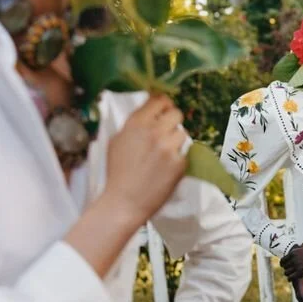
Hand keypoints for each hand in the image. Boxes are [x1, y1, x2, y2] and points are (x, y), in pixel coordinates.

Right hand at [103, 94, 187, 227]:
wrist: (124, 201)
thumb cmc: (117, 172)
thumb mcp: (117, 141)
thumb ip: (134, 125)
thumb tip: (148, 113)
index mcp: (136, 123)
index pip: (159, 100)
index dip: (164, 104)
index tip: (164, 109)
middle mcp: (154, 131)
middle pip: (176, 114)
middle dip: (173, 121)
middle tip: (168, 132)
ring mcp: (168, 147)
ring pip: (182, 134)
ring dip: (176, 141)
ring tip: (165, 154)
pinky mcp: (179, 163)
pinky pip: (185, 154)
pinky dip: (178, 160)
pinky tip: (167, 169)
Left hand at [281, 242, 302, 282]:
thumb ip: (300, 247)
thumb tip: (299, 246)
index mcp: (293, 252)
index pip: (283, 260)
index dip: (283, 263)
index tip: (284, 265)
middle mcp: (294, 259)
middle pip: (285, 266)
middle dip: (286, 268)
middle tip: (288, 270)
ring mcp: (297, 265)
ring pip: (287, 272)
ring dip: (288, 274)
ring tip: (290, 275)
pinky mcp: (301, 272)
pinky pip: (291, 277)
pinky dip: (290, 279)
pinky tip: (291, 279)